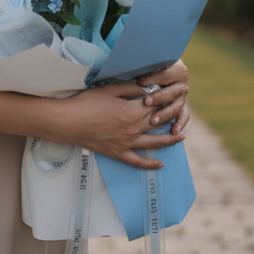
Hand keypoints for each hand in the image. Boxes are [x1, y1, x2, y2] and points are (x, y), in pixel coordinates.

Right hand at [44, 76, 188, 169]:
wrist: (69, 121)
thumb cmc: (87, 102)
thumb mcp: (110, 89)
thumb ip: (131, 89)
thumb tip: (148, 91)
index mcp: (132, 111)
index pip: (157, 104)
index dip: (170, 97)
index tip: (180, 91)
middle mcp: (133, 128)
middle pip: (158, 122)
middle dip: (173, 114)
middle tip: (184, 109)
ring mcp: (126, 143)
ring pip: (154, 143)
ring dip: (170, 140)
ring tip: (182, 137)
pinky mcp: (118, 153)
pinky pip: (137, 162)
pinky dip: (150, 165)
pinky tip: (160, 164)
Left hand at [140, 59, 190, 137]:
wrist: (161, 69)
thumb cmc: (150, 64)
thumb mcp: (149, 61)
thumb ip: (145, 64)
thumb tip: (131, 64)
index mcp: (177, 69)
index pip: (166, 74)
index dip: (154, 78)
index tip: (140, 81)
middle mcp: (182, 83)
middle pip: (172, 92)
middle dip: (159, 97)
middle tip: (146, 102)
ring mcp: (182, 97)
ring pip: (176, 106)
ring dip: (166, 114)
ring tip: (154, 120)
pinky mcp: (181, 107)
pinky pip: (183, 116)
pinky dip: (180, 124)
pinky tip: (174, 132)